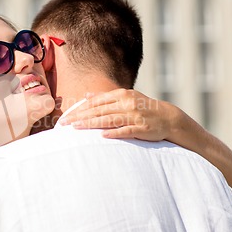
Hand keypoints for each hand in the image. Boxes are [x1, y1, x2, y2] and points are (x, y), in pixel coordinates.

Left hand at [60, 89, 177, 140]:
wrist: (167, 117)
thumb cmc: (142, 107)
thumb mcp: (125, 97)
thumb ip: (105, 96)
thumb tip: (86, 95)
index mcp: (121, 95)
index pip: (95, 102)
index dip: (79, 109)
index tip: (65, 116)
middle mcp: (127, 103)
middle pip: (99, 110)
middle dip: (80, 117)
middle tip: (64, 124)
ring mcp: (135, 116)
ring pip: (109, 120)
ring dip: (91, 124)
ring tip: (76, 128)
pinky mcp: (142, 128)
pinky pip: (125, 131)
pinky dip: (114, 133)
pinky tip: (102, 136)